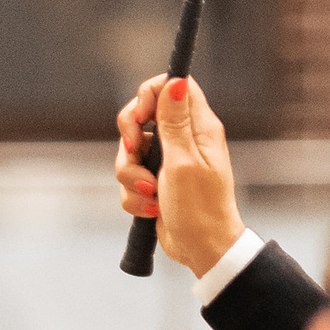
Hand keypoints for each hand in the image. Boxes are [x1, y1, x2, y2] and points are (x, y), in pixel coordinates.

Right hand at [115, 75, 245, 277]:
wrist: (201, 249)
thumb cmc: (201, 208)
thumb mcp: (184, 161)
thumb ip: (174, 122)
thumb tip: (175, 81)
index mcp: (198, 127)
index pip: (171, 85)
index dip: (148, 95)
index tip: (141, 118)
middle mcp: (181, 139)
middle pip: (140, 115)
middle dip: (128, 137)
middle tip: (133, 151)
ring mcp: (166, 161)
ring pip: (128, 152)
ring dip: (131, 176)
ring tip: (151, 193)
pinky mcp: (154, 181)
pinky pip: (128, 179)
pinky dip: (133, 195)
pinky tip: (151, 208)